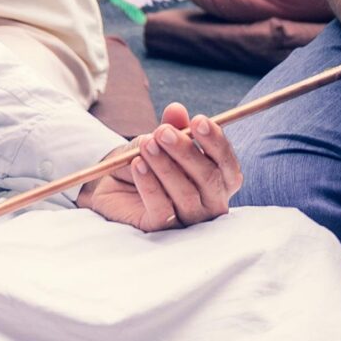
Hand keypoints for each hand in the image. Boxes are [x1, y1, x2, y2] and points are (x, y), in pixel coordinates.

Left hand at [76, 103, 242, 231]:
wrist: (113, 183)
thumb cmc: (149, 159)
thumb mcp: (161, 139)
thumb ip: (173, 126)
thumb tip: (176, 110)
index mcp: (219, 178)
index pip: (227, 163)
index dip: (216, 141)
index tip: (198, 121)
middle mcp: (210, 201)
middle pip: (209, 179)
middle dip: (186, 152)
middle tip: (162, 132)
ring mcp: (188, 218)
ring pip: (186, 194)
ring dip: (165, 166)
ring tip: (146, 144)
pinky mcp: (163, 230)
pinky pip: (161, 209)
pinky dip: (149, 185)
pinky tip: (138, 165)